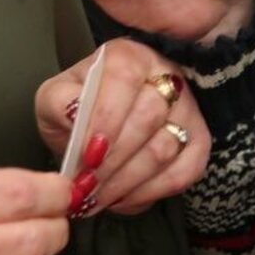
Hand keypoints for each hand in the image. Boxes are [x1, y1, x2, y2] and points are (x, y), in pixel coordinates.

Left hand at [36, 39, 208, 216]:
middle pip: (149, 115)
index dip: (107, 116)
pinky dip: (150, 192)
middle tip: (86, 185)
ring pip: (166, 146)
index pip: (124, 77)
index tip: (88, 153)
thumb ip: (58, 102)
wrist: (98, 127)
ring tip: (97, 196)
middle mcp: (165, 75)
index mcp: (128, 56)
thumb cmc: (78, 109)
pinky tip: (123, 199)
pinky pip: (184, 172)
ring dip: (127, 180)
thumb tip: (74, 114)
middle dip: (113, 158)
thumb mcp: (55, 98)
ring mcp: (187, 109)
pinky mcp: (198, 142)